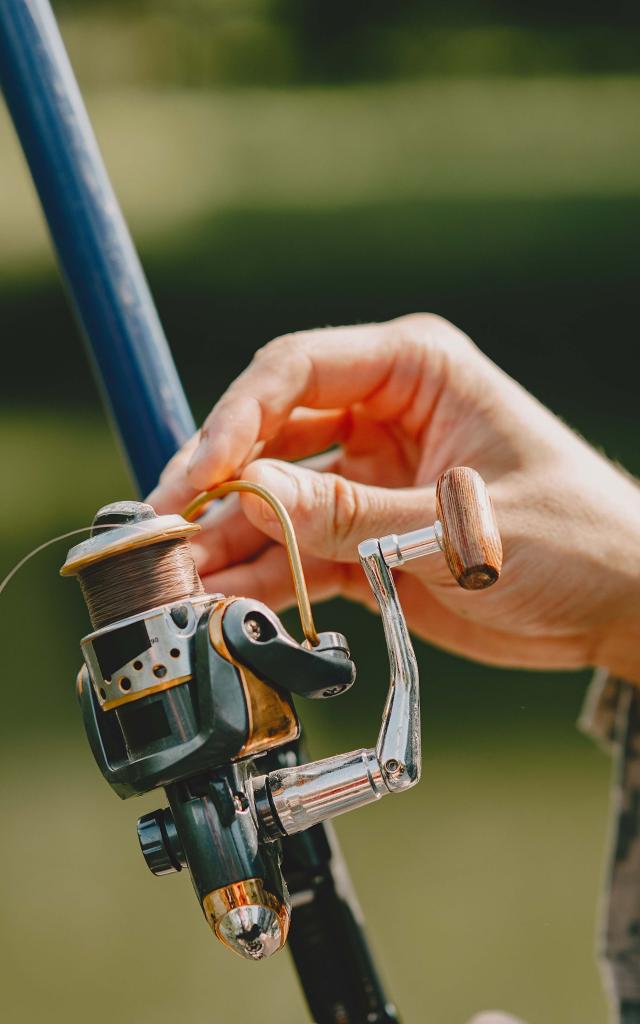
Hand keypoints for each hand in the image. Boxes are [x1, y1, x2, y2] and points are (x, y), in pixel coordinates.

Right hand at [148, 314, 639, 680]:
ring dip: (229, 540)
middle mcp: (381, 415)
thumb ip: (352, 514)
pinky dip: (263, 578)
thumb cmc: (572, 538)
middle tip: (165, 532)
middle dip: (216, 486)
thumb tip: (249, 499)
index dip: (233, 421)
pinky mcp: (366, 536)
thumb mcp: (458, 525)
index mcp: (413, 371)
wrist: (618, 603)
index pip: (294, 373)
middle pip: (269, 436)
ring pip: (275, 500)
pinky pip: (298, 552)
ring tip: (182, 581)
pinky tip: (227, 603)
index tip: (195, 475)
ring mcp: (370, 478)